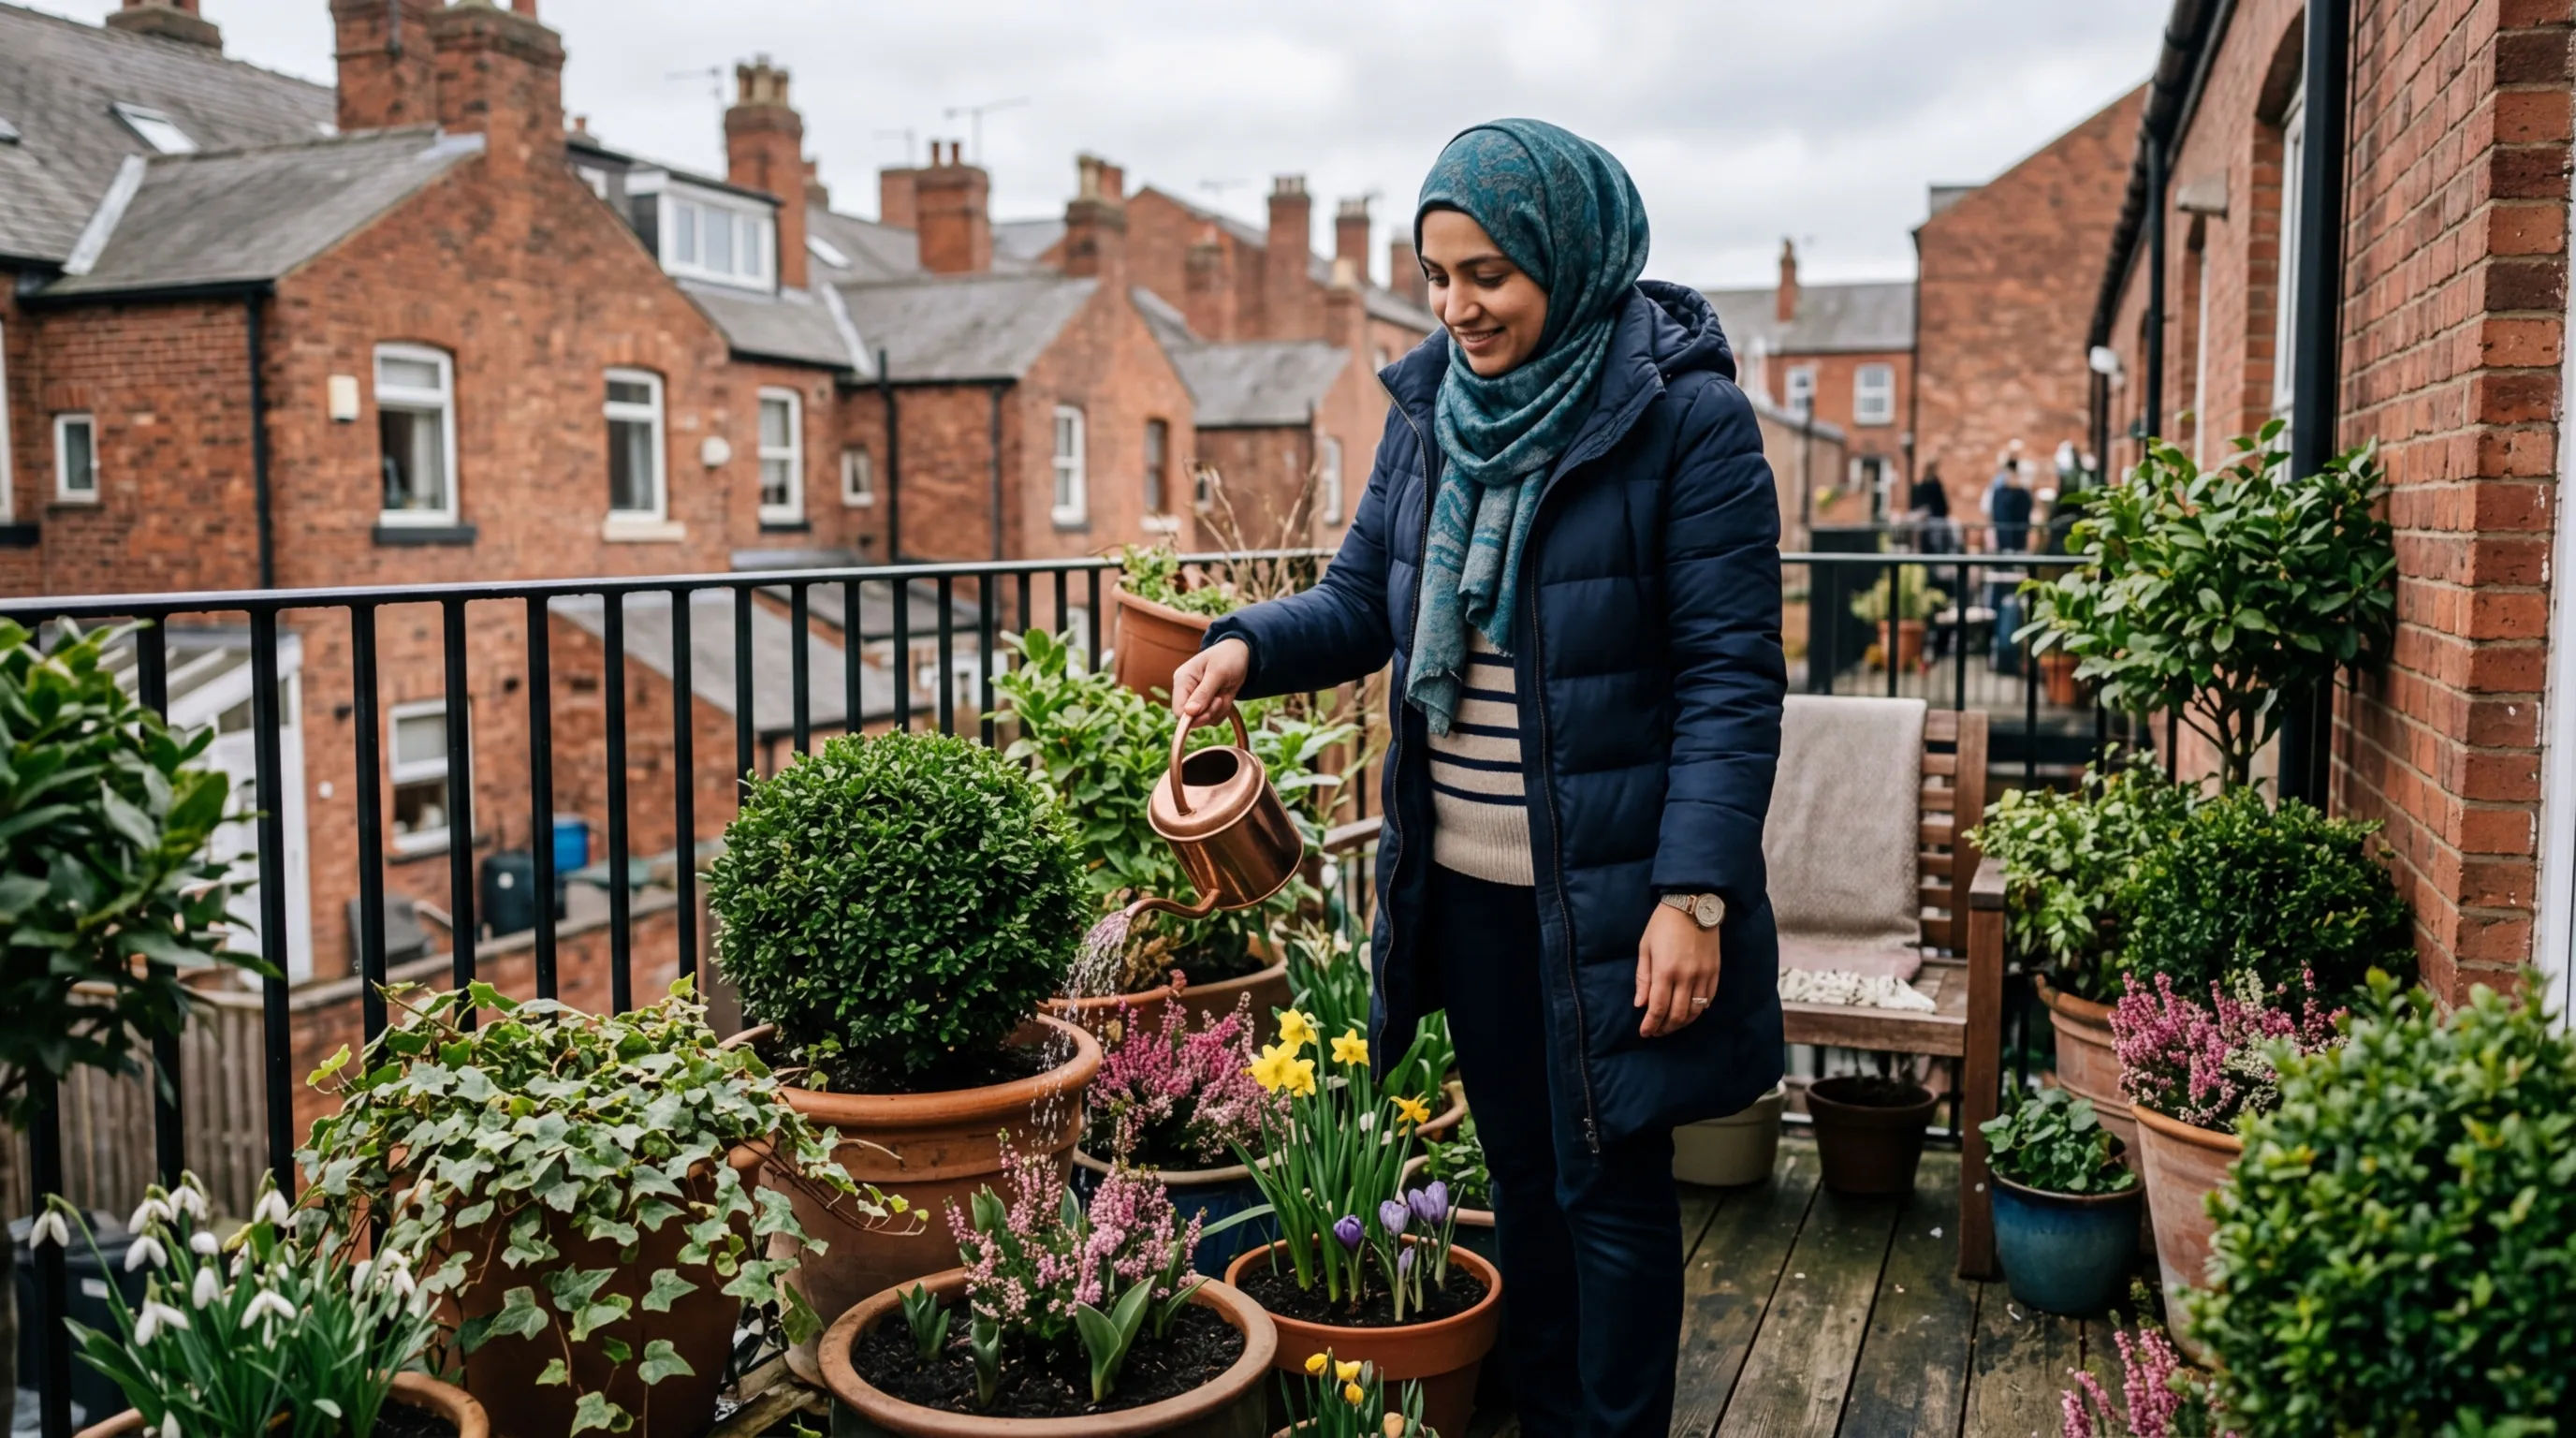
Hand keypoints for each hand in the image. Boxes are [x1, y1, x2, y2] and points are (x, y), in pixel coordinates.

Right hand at [1170, 638, 1249, 723]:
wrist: (1241, 653)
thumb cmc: (1228, 657)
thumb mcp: (1217, 673)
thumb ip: (1204, 693)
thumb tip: (1189, 712)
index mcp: (1182, 680)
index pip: (1179, 710)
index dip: (1194, 717)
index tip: (1212, 709)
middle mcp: (1186, 692)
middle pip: (1191, 719)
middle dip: (1210, 712)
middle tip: (1221, 699)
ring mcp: (1196, 699)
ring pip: (1204, 720)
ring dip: (1219, 711)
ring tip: (1224, 692)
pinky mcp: (1207, 704)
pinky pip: (1213, 719)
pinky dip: (1223, 711)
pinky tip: (1226, 696)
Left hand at [1635, 903, 1721, 1038]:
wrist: (1693, 904)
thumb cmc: (1663, 924)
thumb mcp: (1645, 948)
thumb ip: (1643, 978)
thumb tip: (1640, 1004)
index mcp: (1665, 971)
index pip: (1658, 1008)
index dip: (1651, 1025)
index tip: (1644, 1033)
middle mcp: (1686, 977)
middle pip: (1677, 1014)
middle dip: (1665, 1028)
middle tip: (1656, 1032)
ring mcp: (1703, 975)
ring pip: (1695, 1011)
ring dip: (1682, 1023)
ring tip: (1671, 1025)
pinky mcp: (1715, 971)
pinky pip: (1709, 999)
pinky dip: (1699, 1010)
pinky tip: (1690, 1012)